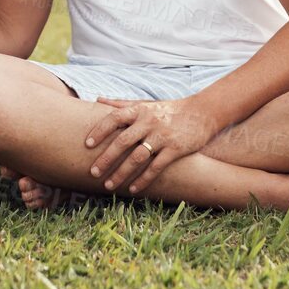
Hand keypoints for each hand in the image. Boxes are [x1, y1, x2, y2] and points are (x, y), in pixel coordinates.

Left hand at [84, 96, 220, 194]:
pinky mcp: (175, 149)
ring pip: (137, 157)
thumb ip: (121, 103)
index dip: (99, 130)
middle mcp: (149, 122)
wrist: (202, 113)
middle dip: (106, 158)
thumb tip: (97, 99)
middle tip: (93, 173)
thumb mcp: (145, 103)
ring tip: (109, 185)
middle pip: (122, 141)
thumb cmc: (168, 109)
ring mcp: (162, 136)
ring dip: (121, 173)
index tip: (87, 144)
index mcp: (139, 110)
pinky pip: (156, 167)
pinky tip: (133, 189)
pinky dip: (143, 179)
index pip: (114, 118)